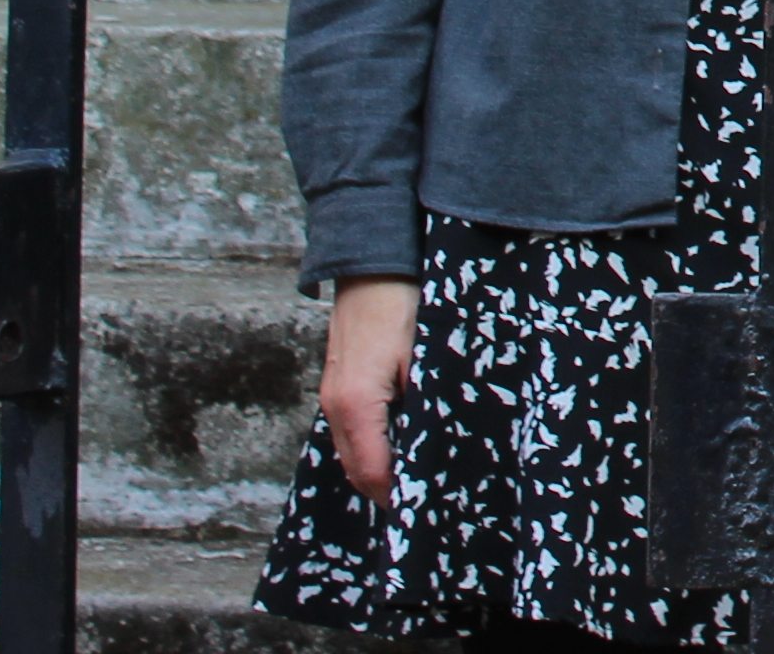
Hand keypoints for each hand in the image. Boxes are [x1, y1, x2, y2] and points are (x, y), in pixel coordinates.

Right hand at [318, 278, 418, 500]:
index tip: (429, 509)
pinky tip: (403, 443)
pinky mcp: (338, 384)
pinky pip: (353, 430)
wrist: (374, 262)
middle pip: (358, 470)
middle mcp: (335, 407)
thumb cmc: (405, 304)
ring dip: (380, 468)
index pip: (374, 473)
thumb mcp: (426, 357)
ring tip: (418, 478)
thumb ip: (428, 404)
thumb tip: (441, 445)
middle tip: (428, 502)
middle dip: (389, 490)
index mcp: (356, 405)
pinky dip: (373, 445)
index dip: (401, 496)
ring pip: (353, 451)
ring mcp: (332, 396)